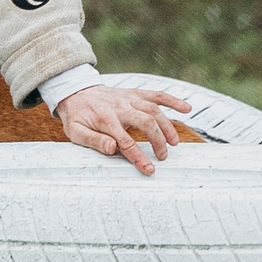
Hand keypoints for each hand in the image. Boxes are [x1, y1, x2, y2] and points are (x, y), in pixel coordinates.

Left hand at [50, 83, 191, 174]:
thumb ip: (93, 140)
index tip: (149, 169)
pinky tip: (187, 109)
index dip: (139, 156)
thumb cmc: (77, 116)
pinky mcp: (135, 94)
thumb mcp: (75, 131)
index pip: (125, 141)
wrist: (75, 92)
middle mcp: (120, 107)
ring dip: (167, 126)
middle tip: (163, 157)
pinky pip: (156, 95)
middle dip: (157, 141)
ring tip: (174, 143)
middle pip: (146, 122)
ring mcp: (129, 99)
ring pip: (154, 109)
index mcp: (105, 119)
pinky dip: (173, 100)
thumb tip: (111, 149)